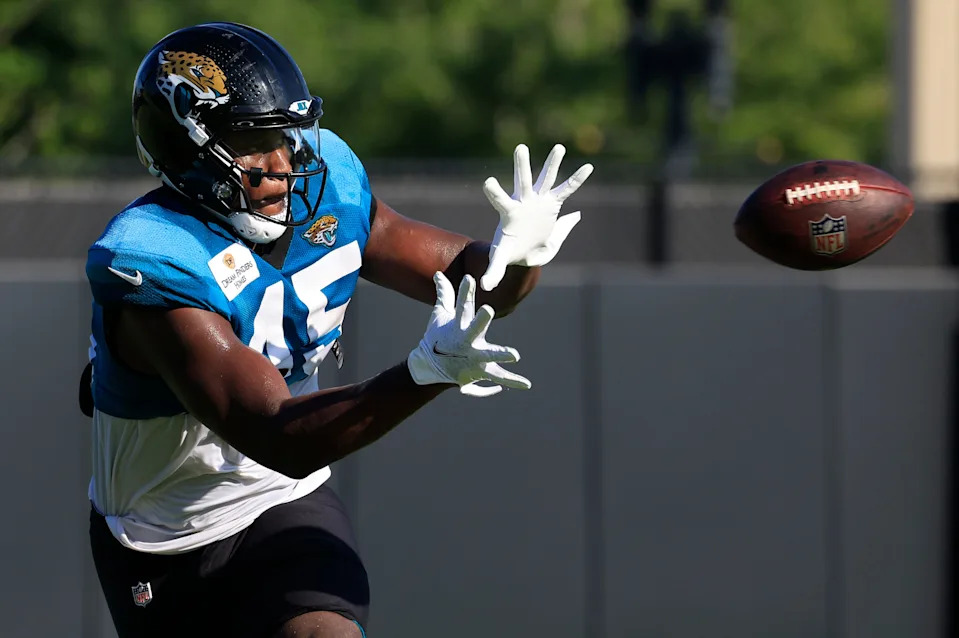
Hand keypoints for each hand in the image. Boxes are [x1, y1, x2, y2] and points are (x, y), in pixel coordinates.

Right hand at [407, 272, 531, 396]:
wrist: (431, 367)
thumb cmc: (438, 336)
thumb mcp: (440, 314)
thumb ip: (445, 294)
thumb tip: (438, 273)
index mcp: (458, 325)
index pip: (462, 305)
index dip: (465, 292)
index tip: (469, 278)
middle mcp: (466, 340)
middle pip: (474, 328)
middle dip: (480, 320)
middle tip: (488, 309)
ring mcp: (473, 357)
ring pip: (488, 356)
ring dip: (500, 355)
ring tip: (515, 355)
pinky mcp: (480, 371)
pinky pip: (498, 377)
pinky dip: (512, 381)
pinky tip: (527, 384)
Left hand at [480, 143, 593, 290]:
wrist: (525, 250)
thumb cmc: (511, 251)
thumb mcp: (501, 260)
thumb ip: (493, 271)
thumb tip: (485, 288)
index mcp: (509, 213)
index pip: (499, 199)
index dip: (493, 191)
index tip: (488, 182)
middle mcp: (524, 201)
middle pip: (523, 181)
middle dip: (522, 165)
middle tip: (520, 147)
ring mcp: (538, 200)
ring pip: (545, 179)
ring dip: (552, 163)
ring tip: (558, 147)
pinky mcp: (552, 204)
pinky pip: (566, 190)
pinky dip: (577, 180)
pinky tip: (588, 167)